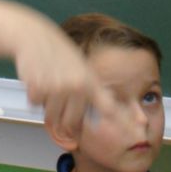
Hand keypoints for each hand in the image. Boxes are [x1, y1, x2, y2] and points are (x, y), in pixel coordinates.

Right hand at [11, 15, 111, 142]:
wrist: (34, 36)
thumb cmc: (59, 53)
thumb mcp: (81, 68)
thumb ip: (88, 91)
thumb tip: (93, 119)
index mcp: (90, 82)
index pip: (108, 108)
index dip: (122, 123)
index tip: (136, 135)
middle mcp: (77, 86)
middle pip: (71, 124)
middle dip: (64, 122)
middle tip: (59, 106)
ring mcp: (58, 88)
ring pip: (51, 118)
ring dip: (48, 110)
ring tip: (48, 87)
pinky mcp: (39, 88)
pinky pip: (36, 105)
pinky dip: (35, 96)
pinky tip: (38, 78)